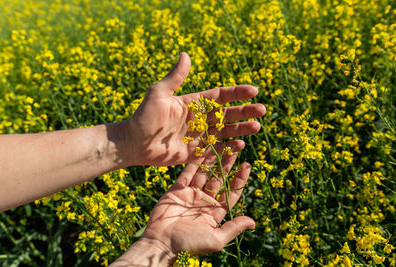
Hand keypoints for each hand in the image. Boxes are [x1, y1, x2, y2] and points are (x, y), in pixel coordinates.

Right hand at [112, 151, 254, 265]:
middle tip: (235, 148)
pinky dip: (194, 162)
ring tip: (222, 145)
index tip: (246, 165)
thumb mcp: (216, 239)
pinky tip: (202, 151)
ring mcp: (191, 194)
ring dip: (213, 160)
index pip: (231, 192)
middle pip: (219, 179)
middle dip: (227, 164)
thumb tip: (253, 223)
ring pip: (204, 173)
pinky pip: (187, 173)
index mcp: (215, 211)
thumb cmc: (189, 244)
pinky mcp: (177, 189)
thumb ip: (234, 228)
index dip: (239, 179)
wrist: (161, 243)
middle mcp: (204, 200)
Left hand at [124, 52, 264, 165]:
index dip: (237, 93)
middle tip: (262, 110)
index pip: (220, 96)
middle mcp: (199, 119)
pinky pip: (215, 148)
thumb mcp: (159, 93)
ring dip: (241, 129)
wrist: (133, 143)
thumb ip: (175, 77)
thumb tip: (185, 54)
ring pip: (225, 131)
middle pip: (227, 114)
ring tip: (257, 127)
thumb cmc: (144, 117)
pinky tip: (240, 144)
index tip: (253, 90)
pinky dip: (228, 147)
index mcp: (193, 103)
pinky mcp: (195, 152)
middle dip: (245, 112)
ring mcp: (198, 136)